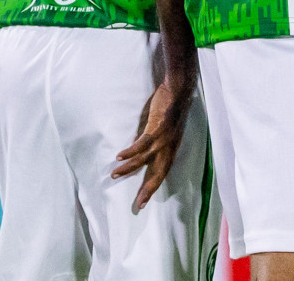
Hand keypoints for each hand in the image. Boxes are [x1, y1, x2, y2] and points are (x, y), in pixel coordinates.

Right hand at [114, 80, 193, 212]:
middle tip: (138, 204)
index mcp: (171, 148)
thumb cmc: (170, 109)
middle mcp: (169, 147)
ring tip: (114, 175)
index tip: (142, 203)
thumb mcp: (165, 131)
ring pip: (145, 159)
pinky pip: (142, 143)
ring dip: (129, 168)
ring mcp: (164, 138)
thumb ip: (154, 141)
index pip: (162, 172)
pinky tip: (119, 156)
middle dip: (148, 189)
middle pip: (159, 173)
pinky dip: (131, 151)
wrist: (178, 90)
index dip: (153, 187)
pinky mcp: (157, 127)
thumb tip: (139, 148)